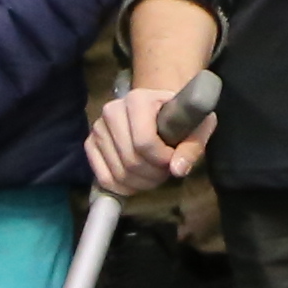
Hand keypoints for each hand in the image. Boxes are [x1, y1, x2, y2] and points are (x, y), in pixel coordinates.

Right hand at [86, 81, 214, 195]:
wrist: (159, 109)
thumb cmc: (180, 117)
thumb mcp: (197, 126)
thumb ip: (192, 146)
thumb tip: (178, 170)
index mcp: (138, 99)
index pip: (144, 141)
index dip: (162, 159)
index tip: (174, 160)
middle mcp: (112, 110)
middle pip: (131, 159)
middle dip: (153, 174)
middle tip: (166, 171)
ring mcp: (98, 128)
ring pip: (118, 172)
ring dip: (140, 183)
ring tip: (155, 175)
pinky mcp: (90, 144)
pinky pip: (103, 178)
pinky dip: (123, 188)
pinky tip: (137, 181)